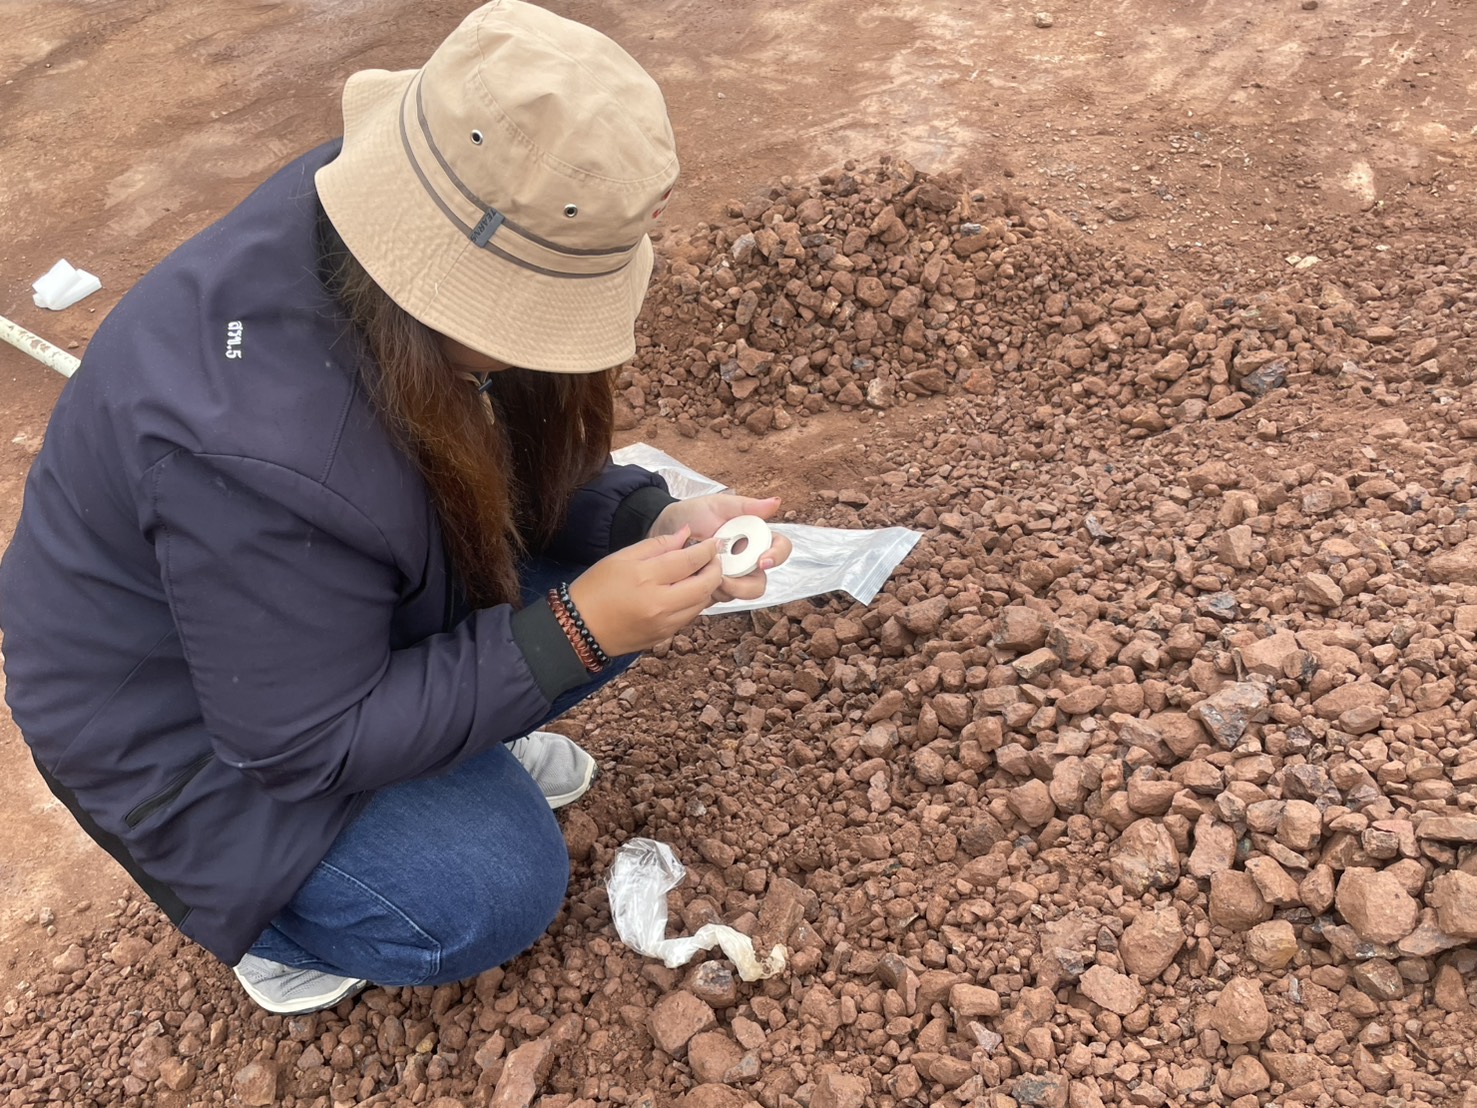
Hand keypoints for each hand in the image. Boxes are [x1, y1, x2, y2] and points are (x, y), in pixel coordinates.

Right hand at [566, 528, 724, 655]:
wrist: (578, 630)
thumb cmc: (595, 589)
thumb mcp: (621, 558)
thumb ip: (657, 544)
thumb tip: (686, 533)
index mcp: (645, 578)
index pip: (689, 561)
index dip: (706, 550)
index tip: (712, 543)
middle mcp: (659, 604)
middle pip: (704, 585)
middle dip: (715, 569)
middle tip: (713, 558)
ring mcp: (664, 624)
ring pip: (701, 603)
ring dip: (707, 587)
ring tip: (701, 573)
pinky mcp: (664, 636)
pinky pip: (690, 616)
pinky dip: (695, 601)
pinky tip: (687, 591)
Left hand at [649, 494, 792, 603]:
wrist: (666, 528)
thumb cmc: (695, 513)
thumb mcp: (719, 506)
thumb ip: (747, 506)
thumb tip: (776, 502)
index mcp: (754, 539)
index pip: (780, 548)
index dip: (777, 556)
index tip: (763, 561)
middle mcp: (747, 560)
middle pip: (761, 582)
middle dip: (746, 586)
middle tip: (724, 579)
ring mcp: (731, 577)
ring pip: (741, 593)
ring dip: (726, 589)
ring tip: (705, 575)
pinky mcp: (715, 589)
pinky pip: (720, 598)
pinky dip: (710, 592)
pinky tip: (696, 580)